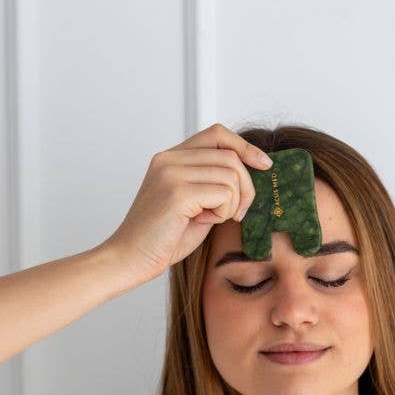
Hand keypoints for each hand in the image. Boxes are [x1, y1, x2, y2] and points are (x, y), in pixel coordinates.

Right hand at [103, 123, 272, 283]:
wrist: (129, 260)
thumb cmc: (163, 239)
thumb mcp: (195, 204)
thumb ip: (214, 185)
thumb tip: (252, 176)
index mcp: (170, 157)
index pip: (217, 134)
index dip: (245, 147)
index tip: (264, 165)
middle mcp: (169, 158)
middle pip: (230, 156)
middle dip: (246, 187)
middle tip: (237, 213)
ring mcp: (171, 173)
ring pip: (231, 175)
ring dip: (232, 203)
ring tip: (212, 219)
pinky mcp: (177, 192)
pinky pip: (224, 193)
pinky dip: (223, 212)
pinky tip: (203, 222)